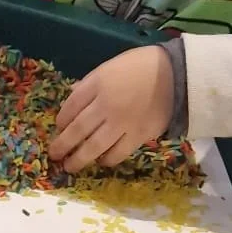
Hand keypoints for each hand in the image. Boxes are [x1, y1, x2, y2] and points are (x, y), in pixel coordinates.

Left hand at [50, 46, 174, 172]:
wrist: (177, 74)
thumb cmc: (142, 66)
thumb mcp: (110, 67)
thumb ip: (91, 84)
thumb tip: (74, 98)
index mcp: (97, 83)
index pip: (71, 106)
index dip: (61, 121)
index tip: (59, 128)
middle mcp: (106, 105)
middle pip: (77, 130)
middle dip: (62, 145)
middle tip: (54, 155)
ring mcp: (122, 122)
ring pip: (93, 146)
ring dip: (79, 159)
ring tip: (70, 166)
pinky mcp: (139, 135)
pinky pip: (118, 152)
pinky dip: (107, 159)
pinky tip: (101, 161)